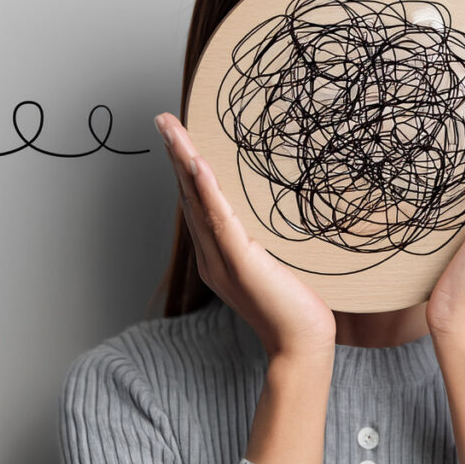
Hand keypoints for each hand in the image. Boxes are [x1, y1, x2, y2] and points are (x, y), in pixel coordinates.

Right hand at [154, 113, 336, 361]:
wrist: (301, 344)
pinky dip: (206, 190)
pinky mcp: (240, 261)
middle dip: (174, 155)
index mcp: (217, 255)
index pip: (197, 203)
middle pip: (187, 195)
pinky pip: (219, 220)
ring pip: (196, 201)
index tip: (177, 136)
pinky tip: (196, 165)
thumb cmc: (295, 309)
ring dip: (182, 161)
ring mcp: (221, 258)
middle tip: (163, 119)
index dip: (184, 168)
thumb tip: (271, 218)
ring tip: (170, 130)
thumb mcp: (274, 267)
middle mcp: (211, 255)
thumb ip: (262, 245)